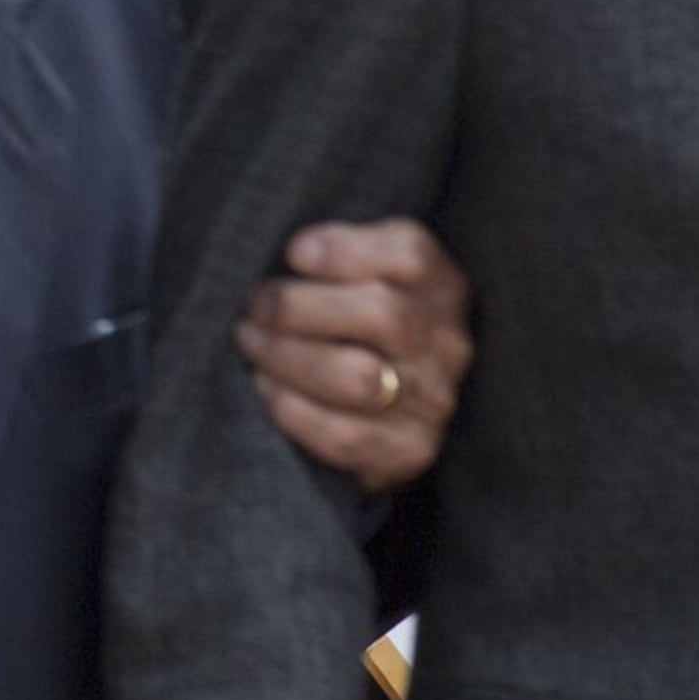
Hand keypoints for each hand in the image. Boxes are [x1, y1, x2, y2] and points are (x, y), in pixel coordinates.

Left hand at [237, 217, 472, 496]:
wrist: (380, 404)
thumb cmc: (349, 317)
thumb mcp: (357, 271)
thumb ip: (334, 253)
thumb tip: (290, 252)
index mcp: (441, 284)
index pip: (410, 254)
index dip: (344, 249)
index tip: (292, 252)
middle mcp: (448, 342)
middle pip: (382, 314)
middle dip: (297, 306)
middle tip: (253, 305)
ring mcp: (435, 399)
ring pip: (358, 378)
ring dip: (287, 357)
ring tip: (251, 342)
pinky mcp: (411, 450)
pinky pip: (345, 436)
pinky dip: (292, 410)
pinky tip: (265, 387)